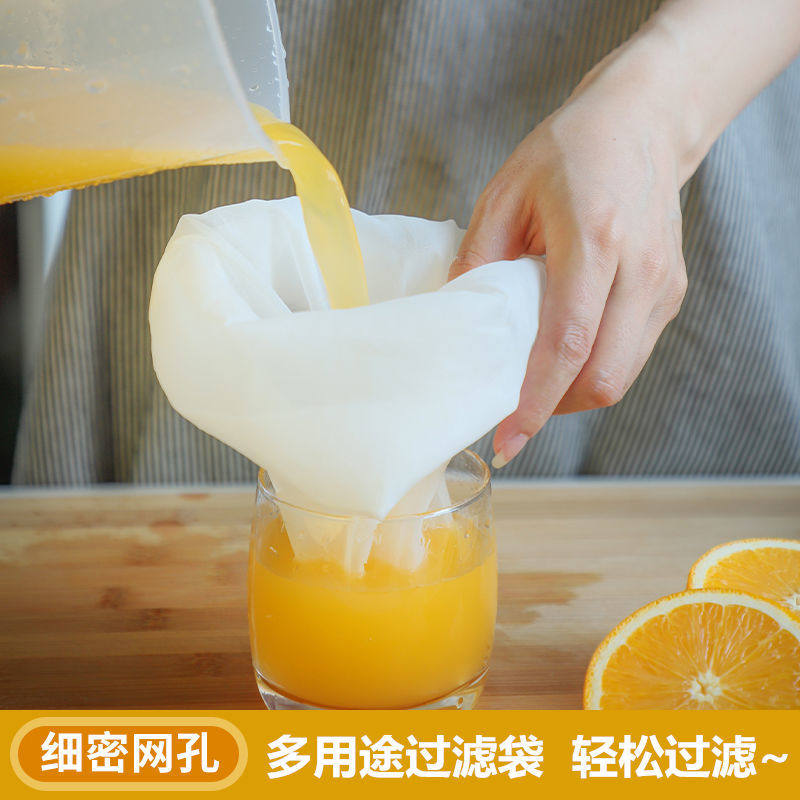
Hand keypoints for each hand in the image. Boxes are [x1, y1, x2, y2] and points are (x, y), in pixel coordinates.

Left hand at [449, 42, 687, 467]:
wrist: (645, 122)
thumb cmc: (571, 149)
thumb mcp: (506, 191)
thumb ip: (478, 257)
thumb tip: (457, 315)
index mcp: (594, 243)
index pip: (568, 345)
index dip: (535, 402)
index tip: (507, 439)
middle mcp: (640, 272)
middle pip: (603, 378)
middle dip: (554, 408)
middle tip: (513, 410)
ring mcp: (663, 286)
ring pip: (621, 376)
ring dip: (574, 393)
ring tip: (534, 381)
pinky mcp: (672, 294)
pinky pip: (632, 356)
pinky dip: (595, 369)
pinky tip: (565, 355)